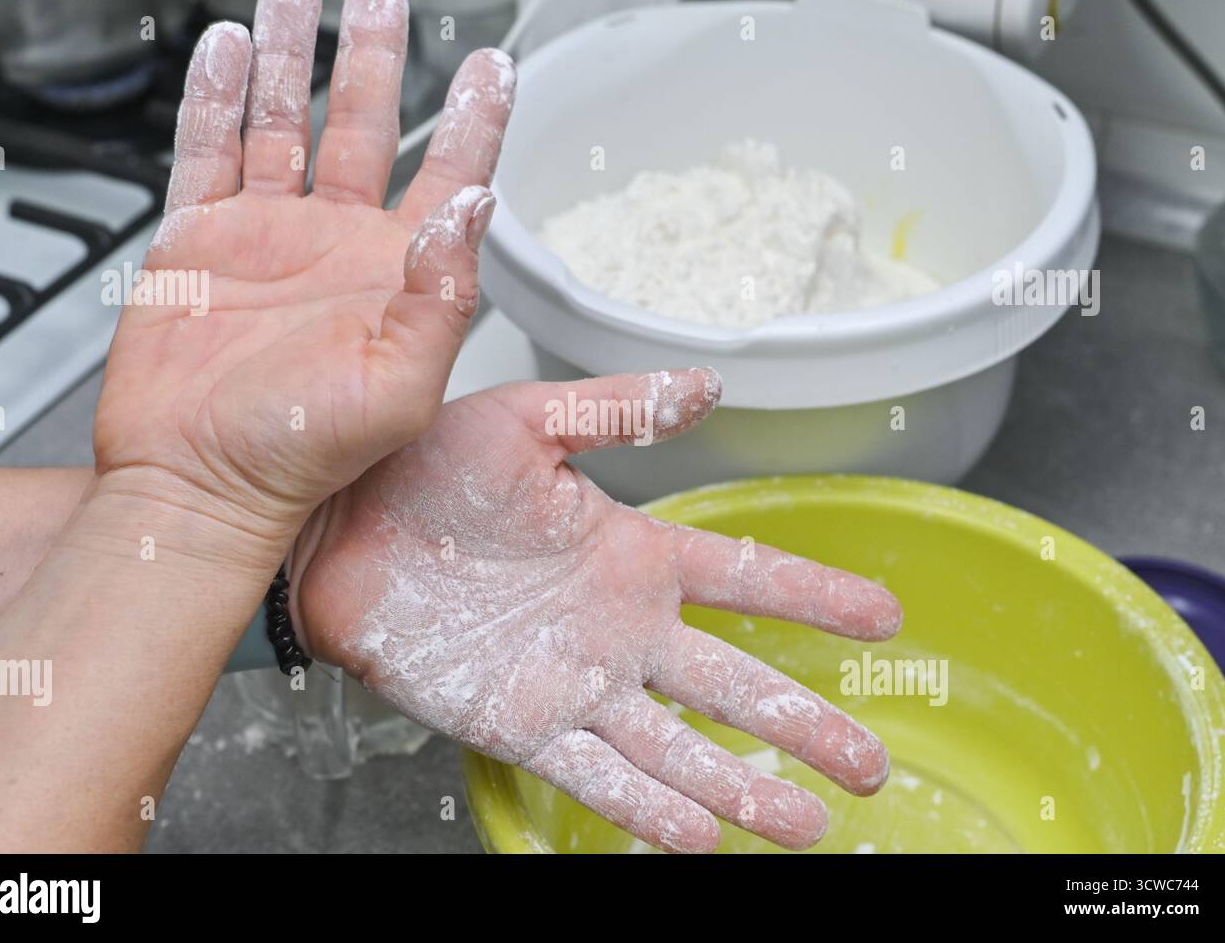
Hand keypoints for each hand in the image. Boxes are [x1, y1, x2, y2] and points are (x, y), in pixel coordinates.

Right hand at [94, 0, 514, 543]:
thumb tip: (474, 205)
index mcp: (396, 276)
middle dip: (379, 58)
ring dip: (295, 54)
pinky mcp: (200, 236)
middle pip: (368, 125)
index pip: (451, 175)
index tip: (497, 67)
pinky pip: (209, 148)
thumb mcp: (403, 390)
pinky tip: (230, 49)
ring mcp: (268, 235)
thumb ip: (445, 297)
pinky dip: (217, 96)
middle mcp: (336, 245)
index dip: (476, 119)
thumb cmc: (301, 458)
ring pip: (287, 120)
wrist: (199, 484)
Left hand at [293, 371, 903, 852]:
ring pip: (680, 747)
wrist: (336, 524)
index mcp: (631, 552)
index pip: (746, 577)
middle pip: (734, 685)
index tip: (888, 618)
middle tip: (871, 766)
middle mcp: (619, 628)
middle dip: (806, 723)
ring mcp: (577, 683)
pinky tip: (701, 838)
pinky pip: (598, 773)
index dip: (818, 596)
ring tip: (806, 826)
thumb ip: (618, 411)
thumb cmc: (425, 464)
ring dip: (746, 788)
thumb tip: (711, 387)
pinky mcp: (523, 724)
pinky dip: (649, 808)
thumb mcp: (529, 422)